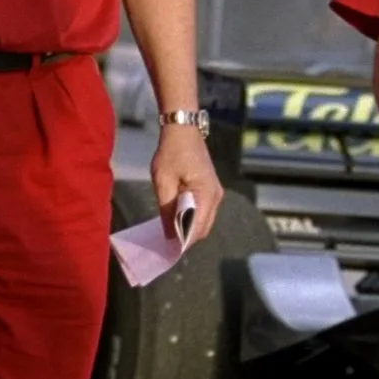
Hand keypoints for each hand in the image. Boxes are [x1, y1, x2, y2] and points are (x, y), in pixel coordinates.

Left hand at [151, 123, 221, 242]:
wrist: (183, 130)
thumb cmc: (171, 152)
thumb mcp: (163, 181)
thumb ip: (166, 209)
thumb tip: (169, 235)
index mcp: (206, 194)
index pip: (198, 228)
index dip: (184, 241)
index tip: (167, 249)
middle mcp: (216, 197)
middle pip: (203, 229)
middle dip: (186, 238)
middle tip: (165, 242)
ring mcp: (216, 194)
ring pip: (204, 222)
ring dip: (188, 228)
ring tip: (168, 231)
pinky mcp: (211, 190)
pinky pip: (202, 212)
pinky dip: (190, 218)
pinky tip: (175, 218)